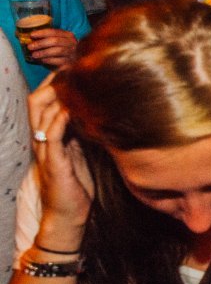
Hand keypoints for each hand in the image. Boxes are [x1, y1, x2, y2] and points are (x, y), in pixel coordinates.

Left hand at [26, 28, 77, 68]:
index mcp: (68, 35)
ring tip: (34, 55)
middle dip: (40, 43)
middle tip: (30, 47)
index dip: (42, 33)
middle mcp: (72, 43)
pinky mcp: (71, 63)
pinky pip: (59, 61)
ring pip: (57, 51)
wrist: (72, 62)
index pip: (54, 32)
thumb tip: (18, 34)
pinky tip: (42, 60)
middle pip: (55, 41)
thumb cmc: (59, 49)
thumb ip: (42, 37)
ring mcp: (72, 53)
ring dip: (43, 53)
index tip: (31, 35)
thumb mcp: (54, 41)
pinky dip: (49, 60)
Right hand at [27, 79, 93, 240]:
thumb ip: (85, 133)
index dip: (55, 83)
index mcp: (49, 135)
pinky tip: (70, 110)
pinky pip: (51, 137)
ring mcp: (46, 150)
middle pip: (37, 101)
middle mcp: (43, 139)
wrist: (68, 215)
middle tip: (72, 69)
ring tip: (72, 83)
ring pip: (40, 115)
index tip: (74, 68)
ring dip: (56, 97)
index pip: (44, 101)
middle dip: (53, 83)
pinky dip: (60, 121)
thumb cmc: (77, 186)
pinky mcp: (53, 163)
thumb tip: (101, 114)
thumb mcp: (83, 152)